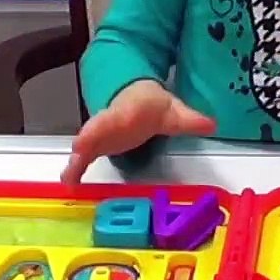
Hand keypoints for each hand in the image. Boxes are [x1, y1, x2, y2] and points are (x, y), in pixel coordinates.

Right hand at [61, 80, 215, 183]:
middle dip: (87, 141)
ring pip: (85, 146)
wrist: (132, 96)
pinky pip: (84, 158)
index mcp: (127, 112)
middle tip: (78, 152)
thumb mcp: (172, 109)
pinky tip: (69, 183)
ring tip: (68, 176)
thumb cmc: (149, 104)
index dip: (107, 124)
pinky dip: (76, 169)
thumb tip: (211, 124)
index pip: (116, 116)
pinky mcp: (96, 146)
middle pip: (95, 130)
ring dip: (77, 160)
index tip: (99, 132)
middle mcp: (109, 122)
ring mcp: (100, 134)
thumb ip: (189, 119)